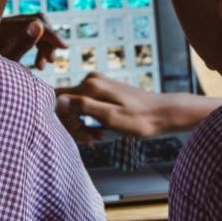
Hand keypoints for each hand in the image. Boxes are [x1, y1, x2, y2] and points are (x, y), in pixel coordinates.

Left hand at [0, 14, 66, 68]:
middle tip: (50, 61)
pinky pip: (24, 33)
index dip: (52, 35)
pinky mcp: (1, 35)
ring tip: (41, 66)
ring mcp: (2, 28)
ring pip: (32, 28)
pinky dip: (33, 46)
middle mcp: (4, 23)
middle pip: (37, 21)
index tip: (64, 48)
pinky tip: (32, 63)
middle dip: (48, 40)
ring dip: (42, 44)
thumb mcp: (4, 60)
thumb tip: (39, 25)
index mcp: (6, 26)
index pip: (37, 22)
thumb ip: (22, 43)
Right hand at [56, 72, 221, 139]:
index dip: (62, 119)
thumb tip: (58, 100)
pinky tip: (100, 132)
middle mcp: (91, 81)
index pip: (59, 99)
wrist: (162, 114)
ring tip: (97, 138)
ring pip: (76, 107)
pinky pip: (86, 106)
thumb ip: (84, 107)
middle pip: (66, 104)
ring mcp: (97, 84)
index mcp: (90, 86)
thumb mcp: (110, 117)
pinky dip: (90, 121)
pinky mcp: (103, 91)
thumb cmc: (139, 119)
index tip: (77, 133)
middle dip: (74, 125)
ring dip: (83, 125)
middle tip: (91, 139)